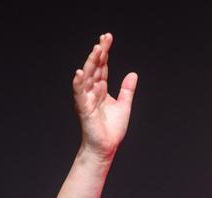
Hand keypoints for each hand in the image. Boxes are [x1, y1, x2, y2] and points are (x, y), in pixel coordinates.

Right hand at [73, 33, 137, 158]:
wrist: (107, 147)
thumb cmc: (112, 129)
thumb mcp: (124, 105)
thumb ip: (127, 90)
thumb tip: (133, 74)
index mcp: (100, 89)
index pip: (102, 67)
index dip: (105, 53)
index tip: (107, 38)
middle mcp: (91, 91)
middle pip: (95, 67)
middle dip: (99, 52)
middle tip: (104, 38)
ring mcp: (86, 98)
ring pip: (88, 77)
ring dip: (91, 62)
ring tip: (97, 49)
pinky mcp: (84, 108)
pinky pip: (79, 93)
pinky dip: (78, 83)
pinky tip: (80, 72)